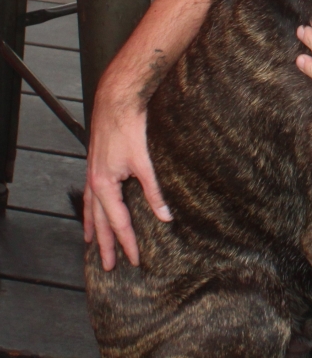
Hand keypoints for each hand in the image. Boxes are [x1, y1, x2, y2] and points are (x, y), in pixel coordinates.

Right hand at [84, 89, 171, 269]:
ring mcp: (92, 174)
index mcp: (105, 186)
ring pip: (91, 209)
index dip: (127, 243)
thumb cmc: (130, 127)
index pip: (118, 223)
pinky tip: (94, 209)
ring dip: (94, 228)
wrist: (117, 101)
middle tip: (108, 266)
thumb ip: (154, 191)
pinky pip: (90, 194)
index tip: (134, 260)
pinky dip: (91, 208)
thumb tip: (165, 216)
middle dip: (105, 245)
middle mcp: (94, 183)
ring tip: (92, 243)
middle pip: (100, 222)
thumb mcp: (145, 162)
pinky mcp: (96, 164)